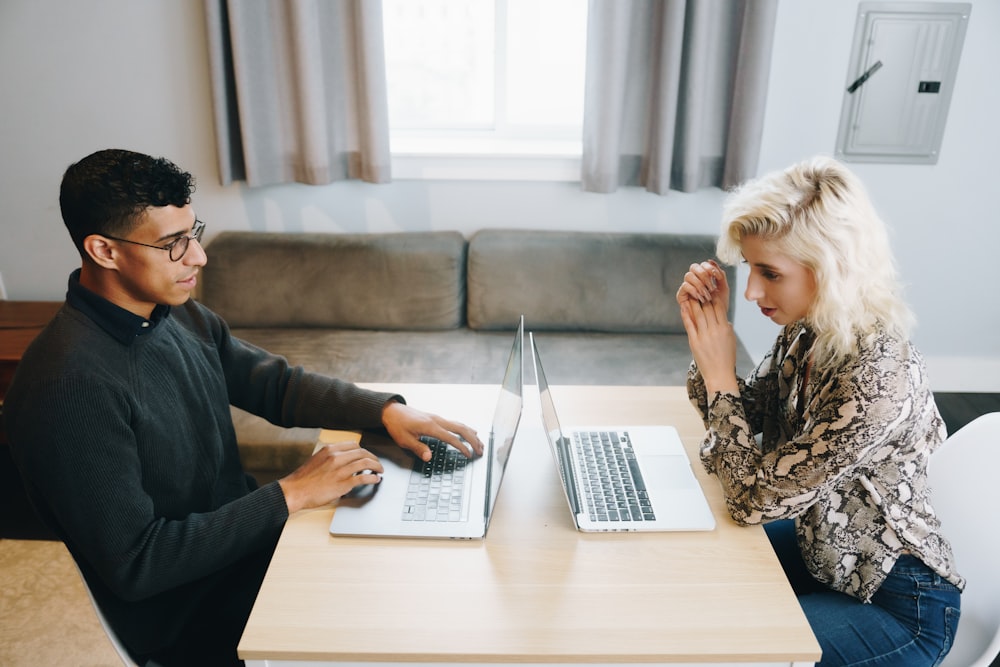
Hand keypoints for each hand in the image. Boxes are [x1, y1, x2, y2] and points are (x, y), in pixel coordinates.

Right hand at [278, 440, 384, 513]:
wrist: (295, 491)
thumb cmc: (304, 478)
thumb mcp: (317, 459)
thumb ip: (331, 456)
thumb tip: (344, 458)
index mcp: (330, 450)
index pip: (354, 445)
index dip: (364, 450)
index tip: (367, 455)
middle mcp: (336, 457)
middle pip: (362, 453)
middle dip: (373, 457)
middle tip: (377, 463)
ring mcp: (340, 470)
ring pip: (365, 463)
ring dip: (376, 466)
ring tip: (380, 470)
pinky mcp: (343, 484)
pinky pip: (363, 478)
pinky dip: (372, 478)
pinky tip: (375, 479)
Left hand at [382, 401, 484, 461]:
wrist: (392, 411)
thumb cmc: (397, 425)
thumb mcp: (404, 440)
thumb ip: (418, 448)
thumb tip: (429, 457)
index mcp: (430, 426)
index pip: (451, 438)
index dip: (462, 447)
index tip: (469, 455)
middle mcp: (437, 420)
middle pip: (461, 429)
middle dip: (473, 440)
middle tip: (481, 451)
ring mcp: (438, 418)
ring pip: (459, 424)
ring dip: (471, 434)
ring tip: (480, 443)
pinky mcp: (436, 418)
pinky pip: (454, 423)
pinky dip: (465, 429)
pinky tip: (469, 432)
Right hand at [676, 260, 729, 315]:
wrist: (715, 321)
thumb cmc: (720, 306)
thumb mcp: (723, 288)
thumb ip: (720, 275)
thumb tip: (711, 260)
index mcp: (705, 276)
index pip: (704, 264)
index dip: (710, 268)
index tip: (718, 277)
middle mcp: (695, 279)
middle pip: (694, 267)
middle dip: (704, 275)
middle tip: (711, 287)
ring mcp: (687, 286)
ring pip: (688, 275)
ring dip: (699, 284)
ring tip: (707, 295)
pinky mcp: (681, 295)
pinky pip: (684, 286)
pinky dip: (693, 290)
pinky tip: (700, 297)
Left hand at [678, 266, 739, 395]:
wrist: (720, 374)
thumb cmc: (726, 357)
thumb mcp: (730, 340)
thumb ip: (726, 327)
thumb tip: (722, 317)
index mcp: (725, 328)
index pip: (719, 307)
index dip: (714, 295)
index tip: (710, 286)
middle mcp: (715, 330)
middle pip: (708, 307)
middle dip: (703, 294)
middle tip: (698, 283)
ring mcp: (704, 336)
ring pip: (698, 313)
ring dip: (693, 300)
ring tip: (689, 291)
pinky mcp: (695, 341)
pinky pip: (690, 324)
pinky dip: (686, 313)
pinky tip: (683, 305)